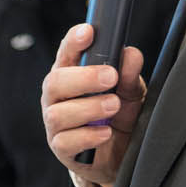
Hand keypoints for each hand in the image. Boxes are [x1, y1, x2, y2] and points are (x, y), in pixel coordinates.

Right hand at [40, 24, 146, 186]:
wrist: (121, 154)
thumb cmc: (119, 115)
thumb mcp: (130, 92)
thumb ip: (129, 74)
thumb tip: (131, 54)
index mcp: (71, 74)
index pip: (66, 52)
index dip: (74, 41)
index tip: (88, 31)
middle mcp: (58, 97)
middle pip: (55, 82)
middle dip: (83, 78)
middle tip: (110, 77)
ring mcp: (56, 123)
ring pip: (58, 113)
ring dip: (89, 107)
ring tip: (114, 105)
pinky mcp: (61, 148)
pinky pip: (65, 142)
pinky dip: (87, 136)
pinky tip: (106, 132)